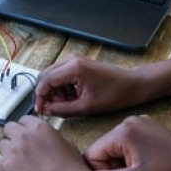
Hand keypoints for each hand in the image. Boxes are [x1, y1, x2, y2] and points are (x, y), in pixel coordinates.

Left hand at [0, 115, 115, 170]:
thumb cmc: (71, 167)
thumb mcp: (66, 142)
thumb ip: (49, 134)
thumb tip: (41, 136)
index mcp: (39, 127)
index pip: (23, 120)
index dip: (25, 129)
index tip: (28, 137)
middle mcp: (23, 135)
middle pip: (8, 128)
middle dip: (13, 137)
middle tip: (20, 149)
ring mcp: (13, 151)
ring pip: (1, 145)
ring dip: (8, 152)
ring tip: (18, 163)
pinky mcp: (6, 167)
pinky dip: (4, 168)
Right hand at [34, 55, 170, 116]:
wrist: (132, 85)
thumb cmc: (114, 95)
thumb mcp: (86, 107)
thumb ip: (62, 109)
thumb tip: (46, 111)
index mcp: (73, 68)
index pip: (44, 81)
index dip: (39, 97)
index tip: (41, 110)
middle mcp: (71, 60)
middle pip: (45, 76)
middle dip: (47, 94)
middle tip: (55, 109)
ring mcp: (74, 60)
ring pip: (52, 76)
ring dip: (55, 92)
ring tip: (68, 104)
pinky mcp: (78, 63)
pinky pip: (61, 75)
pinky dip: (62, 88)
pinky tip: (73, 97)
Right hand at [84, 115, 170, 170]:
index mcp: (121, 132)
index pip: (92, 154)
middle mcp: (126, 121)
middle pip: (102, 148)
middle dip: (110, 165)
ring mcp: (137, 120)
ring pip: (113, 145)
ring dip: (120, 160)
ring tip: (138, 170)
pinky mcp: (146, 124)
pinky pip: (126, 139)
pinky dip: (130, 152)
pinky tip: (144, 161)